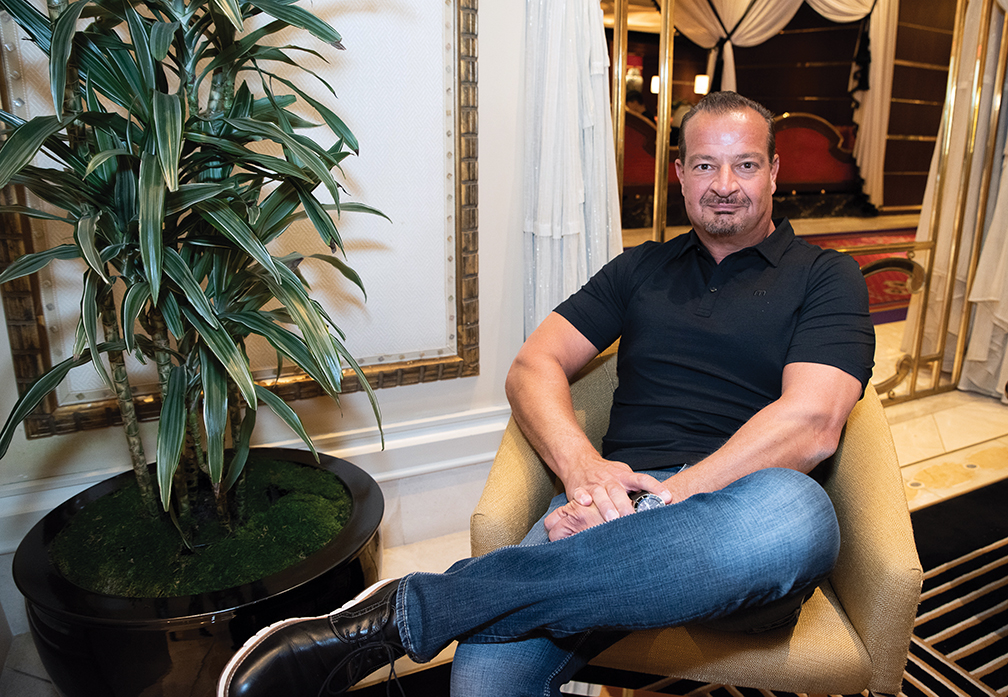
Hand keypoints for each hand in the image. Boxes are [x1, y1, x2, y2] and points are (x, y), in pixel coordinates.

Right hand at [544, 457, 670, 539]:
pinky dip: (582, 498)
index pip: (643, 480)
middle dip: (625, 505)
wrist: (580, 461)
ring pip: (600, 494)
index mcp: (624, 476)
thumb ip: (637, 487)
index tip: (668, 498)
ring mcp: (594, 484)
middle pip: (618, 491)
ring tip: (612, 518)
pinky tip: (586, 504)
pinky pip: (580, 493)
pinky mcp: (579, 489)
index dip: (656, 488)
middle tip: (632, 518)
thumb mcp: (623, 474)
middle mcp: (610, 480)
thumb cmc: (606, 472)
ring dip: (606, 506)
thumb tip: (659, 501)